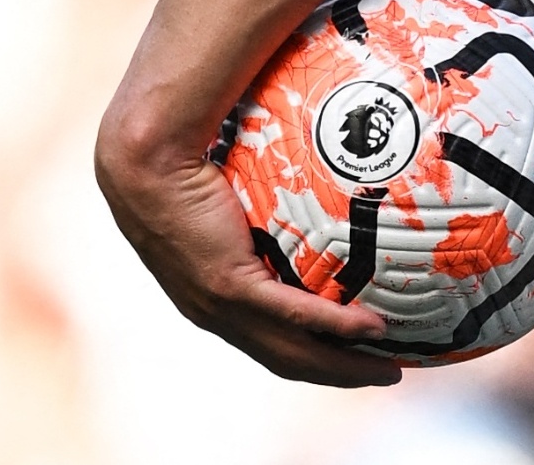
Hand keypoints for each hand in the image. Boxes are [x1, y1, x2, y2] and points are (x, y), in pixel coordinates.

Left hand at [96, 132, 402, 388]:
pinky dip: (335, 328)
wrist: (146, 158)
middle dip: (338, 374)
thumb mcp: (227, 190)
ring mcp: (221, 304)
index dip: (311, 354)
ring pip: (292, 351)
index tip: (351, 355)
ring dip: (343, 367)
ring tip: (387, 368)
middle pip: (288, 359)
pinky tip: (371, 330)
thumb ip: (263, 194)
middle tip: (384, 374)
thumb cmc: (179, 161)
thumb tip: (308, 165)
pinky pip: (292, 314)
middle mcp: (217, 313)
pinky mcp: (229, 285)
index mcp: (214, 299)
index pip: (270, 341)